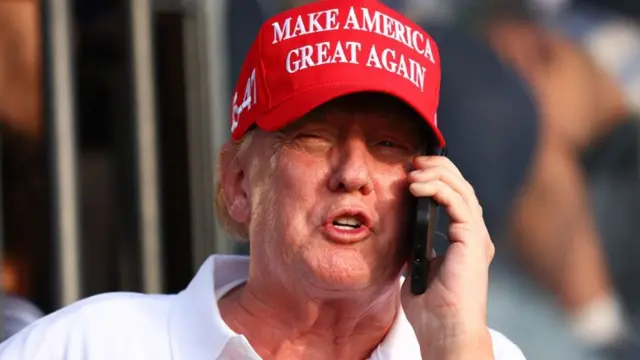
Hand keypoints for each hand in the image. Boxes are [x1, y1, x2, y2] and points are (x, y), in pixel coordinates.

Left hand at [401, 155, 494, 358]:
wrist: (444, 331)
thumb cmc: (430, 307)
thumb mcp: (416, 267)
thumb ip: (415, 246)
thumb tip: (401, 228)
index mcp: (464, 240)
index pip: (455, 197)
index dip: (436, 178)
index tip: (411, 170)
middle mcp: (474, 235)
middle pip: (462, 187)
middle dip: (438, 168)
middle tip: (414, 161)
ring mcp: (477, 237)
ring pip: (462, 190)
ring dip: (436, 174)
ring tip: (413, 170)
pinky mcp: (474, 241)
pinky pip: (458, 204)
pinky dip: (438, 189)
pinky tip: (417, 186)